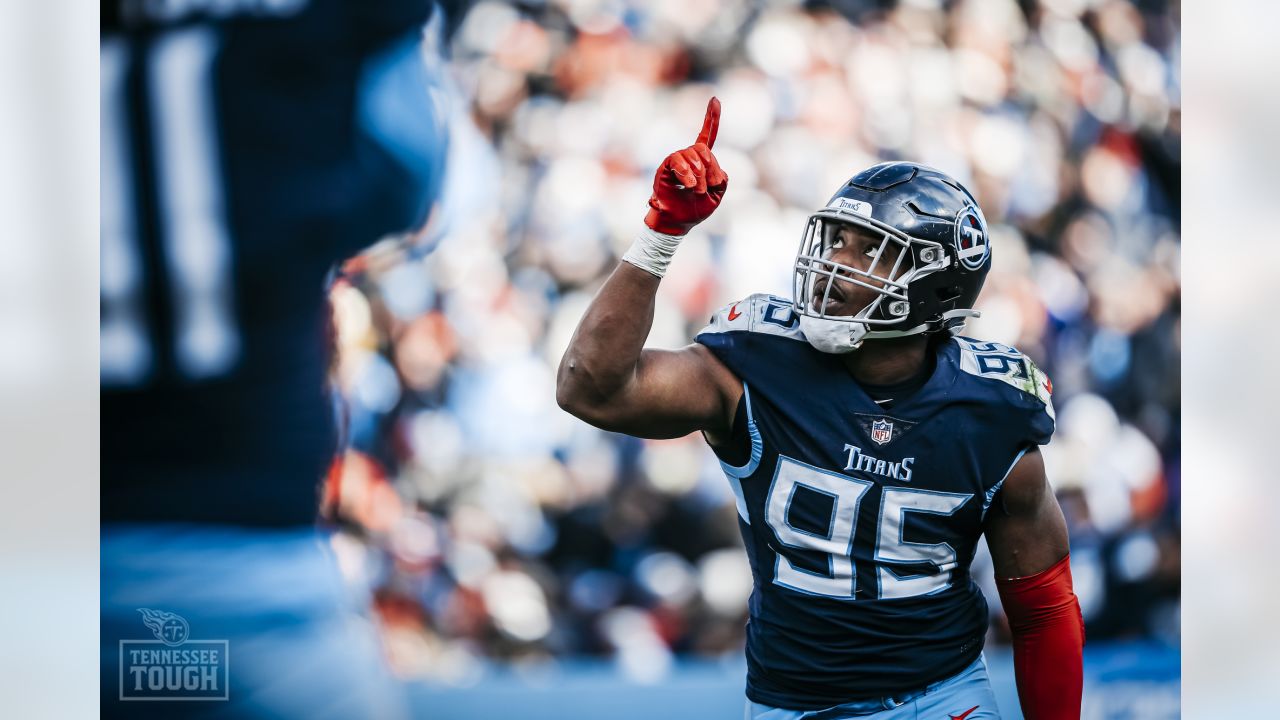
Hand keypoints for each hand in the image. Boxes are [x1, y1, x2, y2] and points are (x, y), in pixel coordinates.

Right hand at [644, 97, 728, 235]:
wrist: (678, 222)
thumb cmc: (696, 209)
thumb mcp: (717, 193)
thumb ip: (721, 177)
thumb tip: (714, 167)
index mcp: (701, 162)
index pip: (707, 136)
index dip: (711, 118)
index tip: (715, 99)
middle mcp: (687, 157)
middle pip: (703, 149)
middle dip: (709, 169)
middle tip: (706, 189)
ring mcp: (676, 161)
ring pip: (693, 154)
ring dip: (699, 175)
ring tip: (695, 190)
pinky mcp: (665, 167)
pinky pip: (678, 161)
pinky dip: (686, 173)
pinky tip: (688, 185)